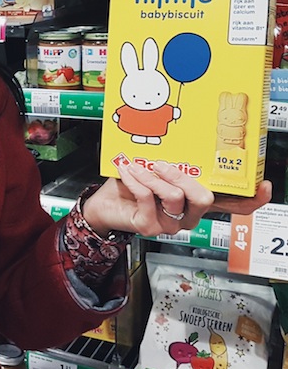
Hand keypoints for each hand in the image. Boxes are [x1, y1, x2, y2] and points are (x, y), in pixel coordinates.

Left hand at [81, 159, 272, 237]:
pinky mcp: (149, 227)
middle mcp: (188, 215)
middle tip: (162, 163)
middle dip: (182, 176)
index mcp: (195, 200)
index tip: (264, 186)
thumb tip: (181, 140)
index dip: (251, 199)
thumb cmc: (133, 184)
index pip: (233, 205)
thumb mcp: (156, 169)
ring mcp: (170, 224)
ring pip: (174, 198)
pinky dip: (136, 181)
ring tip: (138, 166)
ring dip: (153, 177)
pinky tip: (127, 171)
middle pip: (204, 198)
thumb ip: (173, 162)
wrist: (104, 203)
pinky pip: (147, 199)